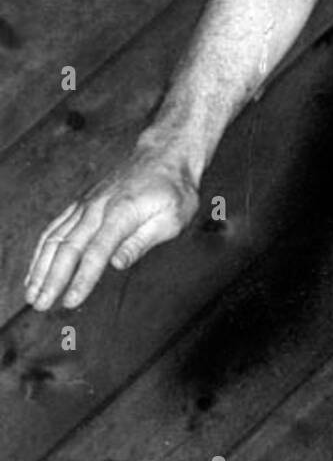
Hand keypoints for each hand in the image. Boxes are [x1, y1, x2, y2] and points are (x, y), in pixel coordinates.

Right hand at [24, 147, 199, 311]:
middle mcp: (98, 207)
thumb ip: (142, 241)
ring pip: (56, 237)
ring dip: (40, 267)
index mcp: (122, 212)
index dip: (82, 278)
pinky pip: (56, 227)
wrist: (164, 155)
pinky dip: (42, 249)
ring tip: (31, 294)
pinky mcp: (82, 203)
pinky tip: (36, 269)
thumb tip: (117, 264)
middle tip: (40, 305)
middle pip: (69, 247)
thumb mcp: (173, 218)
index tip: (70, 301)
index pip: (98, 251)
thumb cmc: (174, 190)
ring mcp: (87, 204)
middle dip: (52, 279)